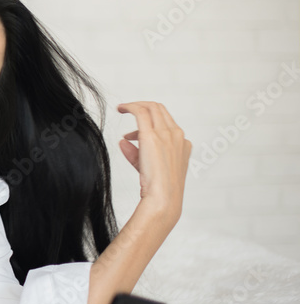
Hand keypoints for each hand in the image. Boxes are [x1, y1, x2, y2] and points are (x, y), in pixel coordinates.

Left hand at [116, 101, 191, 226]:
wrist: (164, 197)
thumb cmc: (158, 187)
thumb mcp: (147, 167)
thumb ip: (135, 153)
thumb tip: (122, 142)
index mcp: (182, 143)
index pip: (166, 120)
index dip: (150, 117)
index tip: (136, 125)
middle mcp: (176, 135)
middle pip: (160, 109)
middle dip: (142, 106)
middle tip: (128, 108)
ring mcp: (166, 134)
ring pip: (151, 107)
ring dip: (135, 105)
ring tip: (122, 109)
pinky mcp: (152, 136)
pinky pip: (141, 112)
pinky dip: (130, 106)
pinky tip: (121, 108)